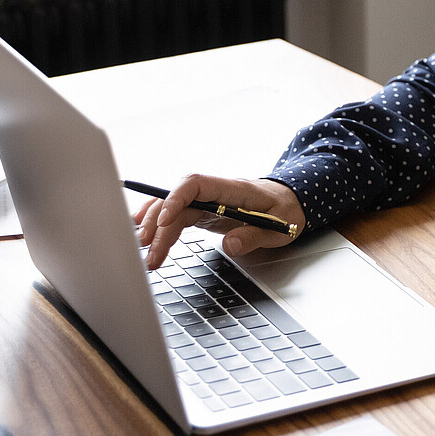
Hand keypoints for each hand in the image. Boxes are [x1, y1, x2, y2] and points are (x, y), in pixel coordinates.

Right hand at [135, 175, 307, 269]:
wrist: (291, 202)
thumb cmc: (286, 210)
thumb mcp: (279, 227)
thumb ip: (254, 236)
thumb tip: (230, 244)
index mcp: (233, 188)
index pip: (196, 183)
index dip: (176, 198)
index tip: (165, 220)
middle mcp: (215, 192)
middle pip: (178, 201)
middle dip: (160, 224)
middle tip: (150, 251)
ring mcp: (208, 201)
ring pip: (173, 209)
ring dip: (155, 227)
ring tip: (143, 250)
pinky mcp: (204, 212)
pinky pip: (177, 215)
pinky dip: (160, 224)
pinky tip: (144, 233)